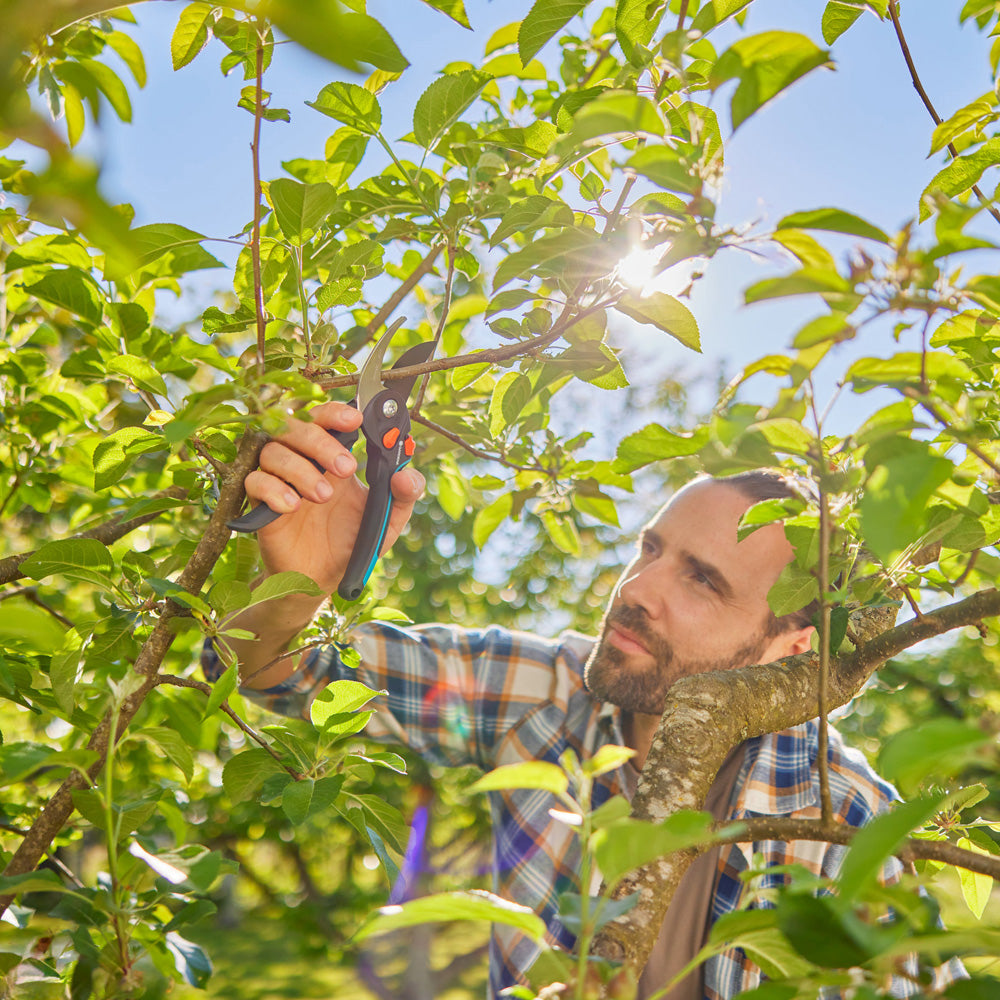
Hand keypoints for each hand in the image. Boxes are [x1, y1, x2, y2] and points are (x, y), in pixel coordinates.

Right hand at [243, 401, 425, 593]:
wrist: (324, 580)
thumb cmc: (353, 542)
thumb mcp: (389, 520)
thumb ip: (405, 495)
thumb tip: (405, 475)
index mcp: (333, 457)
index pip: (326, 418)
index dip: (335, 412)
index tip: (354, 420)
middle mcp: (304, 462)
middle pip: (296, 426)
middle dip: (322, 442)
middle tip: (346, 469)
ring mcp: (280, 481)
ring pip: (273, 451)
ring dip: (300, 468)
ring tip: (324, 496)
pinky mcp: (261, 505)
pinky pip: (254, 481)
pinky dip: (273, 489)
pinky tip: (293, 507)